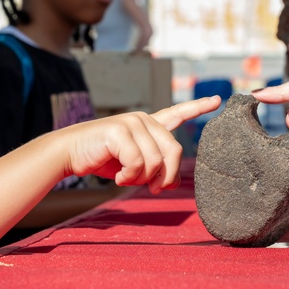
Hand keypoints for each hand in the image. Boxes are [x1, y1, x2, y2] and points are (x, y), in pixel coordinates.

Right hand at [67, 96, 220, 193]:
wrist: (70, 154)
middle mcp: (144, 120)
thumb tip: (171, 182)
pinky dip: (128, 177)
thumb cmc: (103, 160)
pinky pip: (138, 163)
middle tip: (153, 189)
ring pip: (156, 161)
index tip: (218, 99)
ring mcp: (132, 123)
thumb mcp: (135, 165)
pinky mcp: (119, 130)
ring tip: (126, 179)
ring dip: (142, 179)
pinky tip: (118, 176)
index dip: (198, 107)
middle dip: (166, 176)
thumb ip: (155, 167)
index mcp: (149, 125)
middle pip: (174, 151)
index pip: (178, 113)